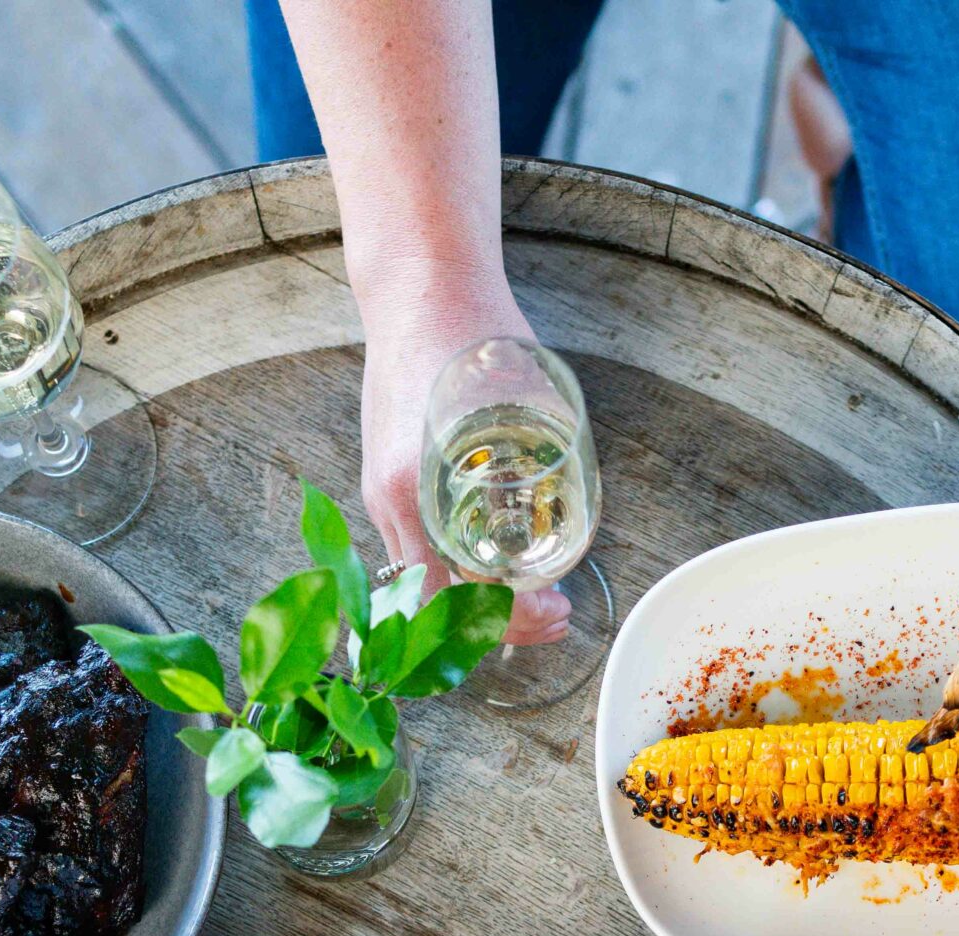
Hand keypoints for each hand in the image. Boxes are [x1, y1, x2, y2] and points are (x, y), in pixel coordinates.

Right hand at [358, 288, 568, 645]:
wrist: (417, 288)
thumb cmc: (471, 333)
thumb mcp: (525, 398)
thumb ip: (545, 460)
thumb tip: (576, 522)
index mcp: (416, 485)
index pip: (451, 591)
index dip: (506, 618)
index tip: (555, 612)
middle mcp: (390, 498)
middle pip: (433, 602)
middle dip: (498, 624)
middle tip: (557, 617)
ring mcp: (381, 492)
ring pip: (423, 582)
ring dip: (475, 604)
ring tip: (533, 601)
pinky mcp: (386, 481)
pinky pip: (416, 551)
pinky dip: (455, 575)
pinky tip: (492, 569)